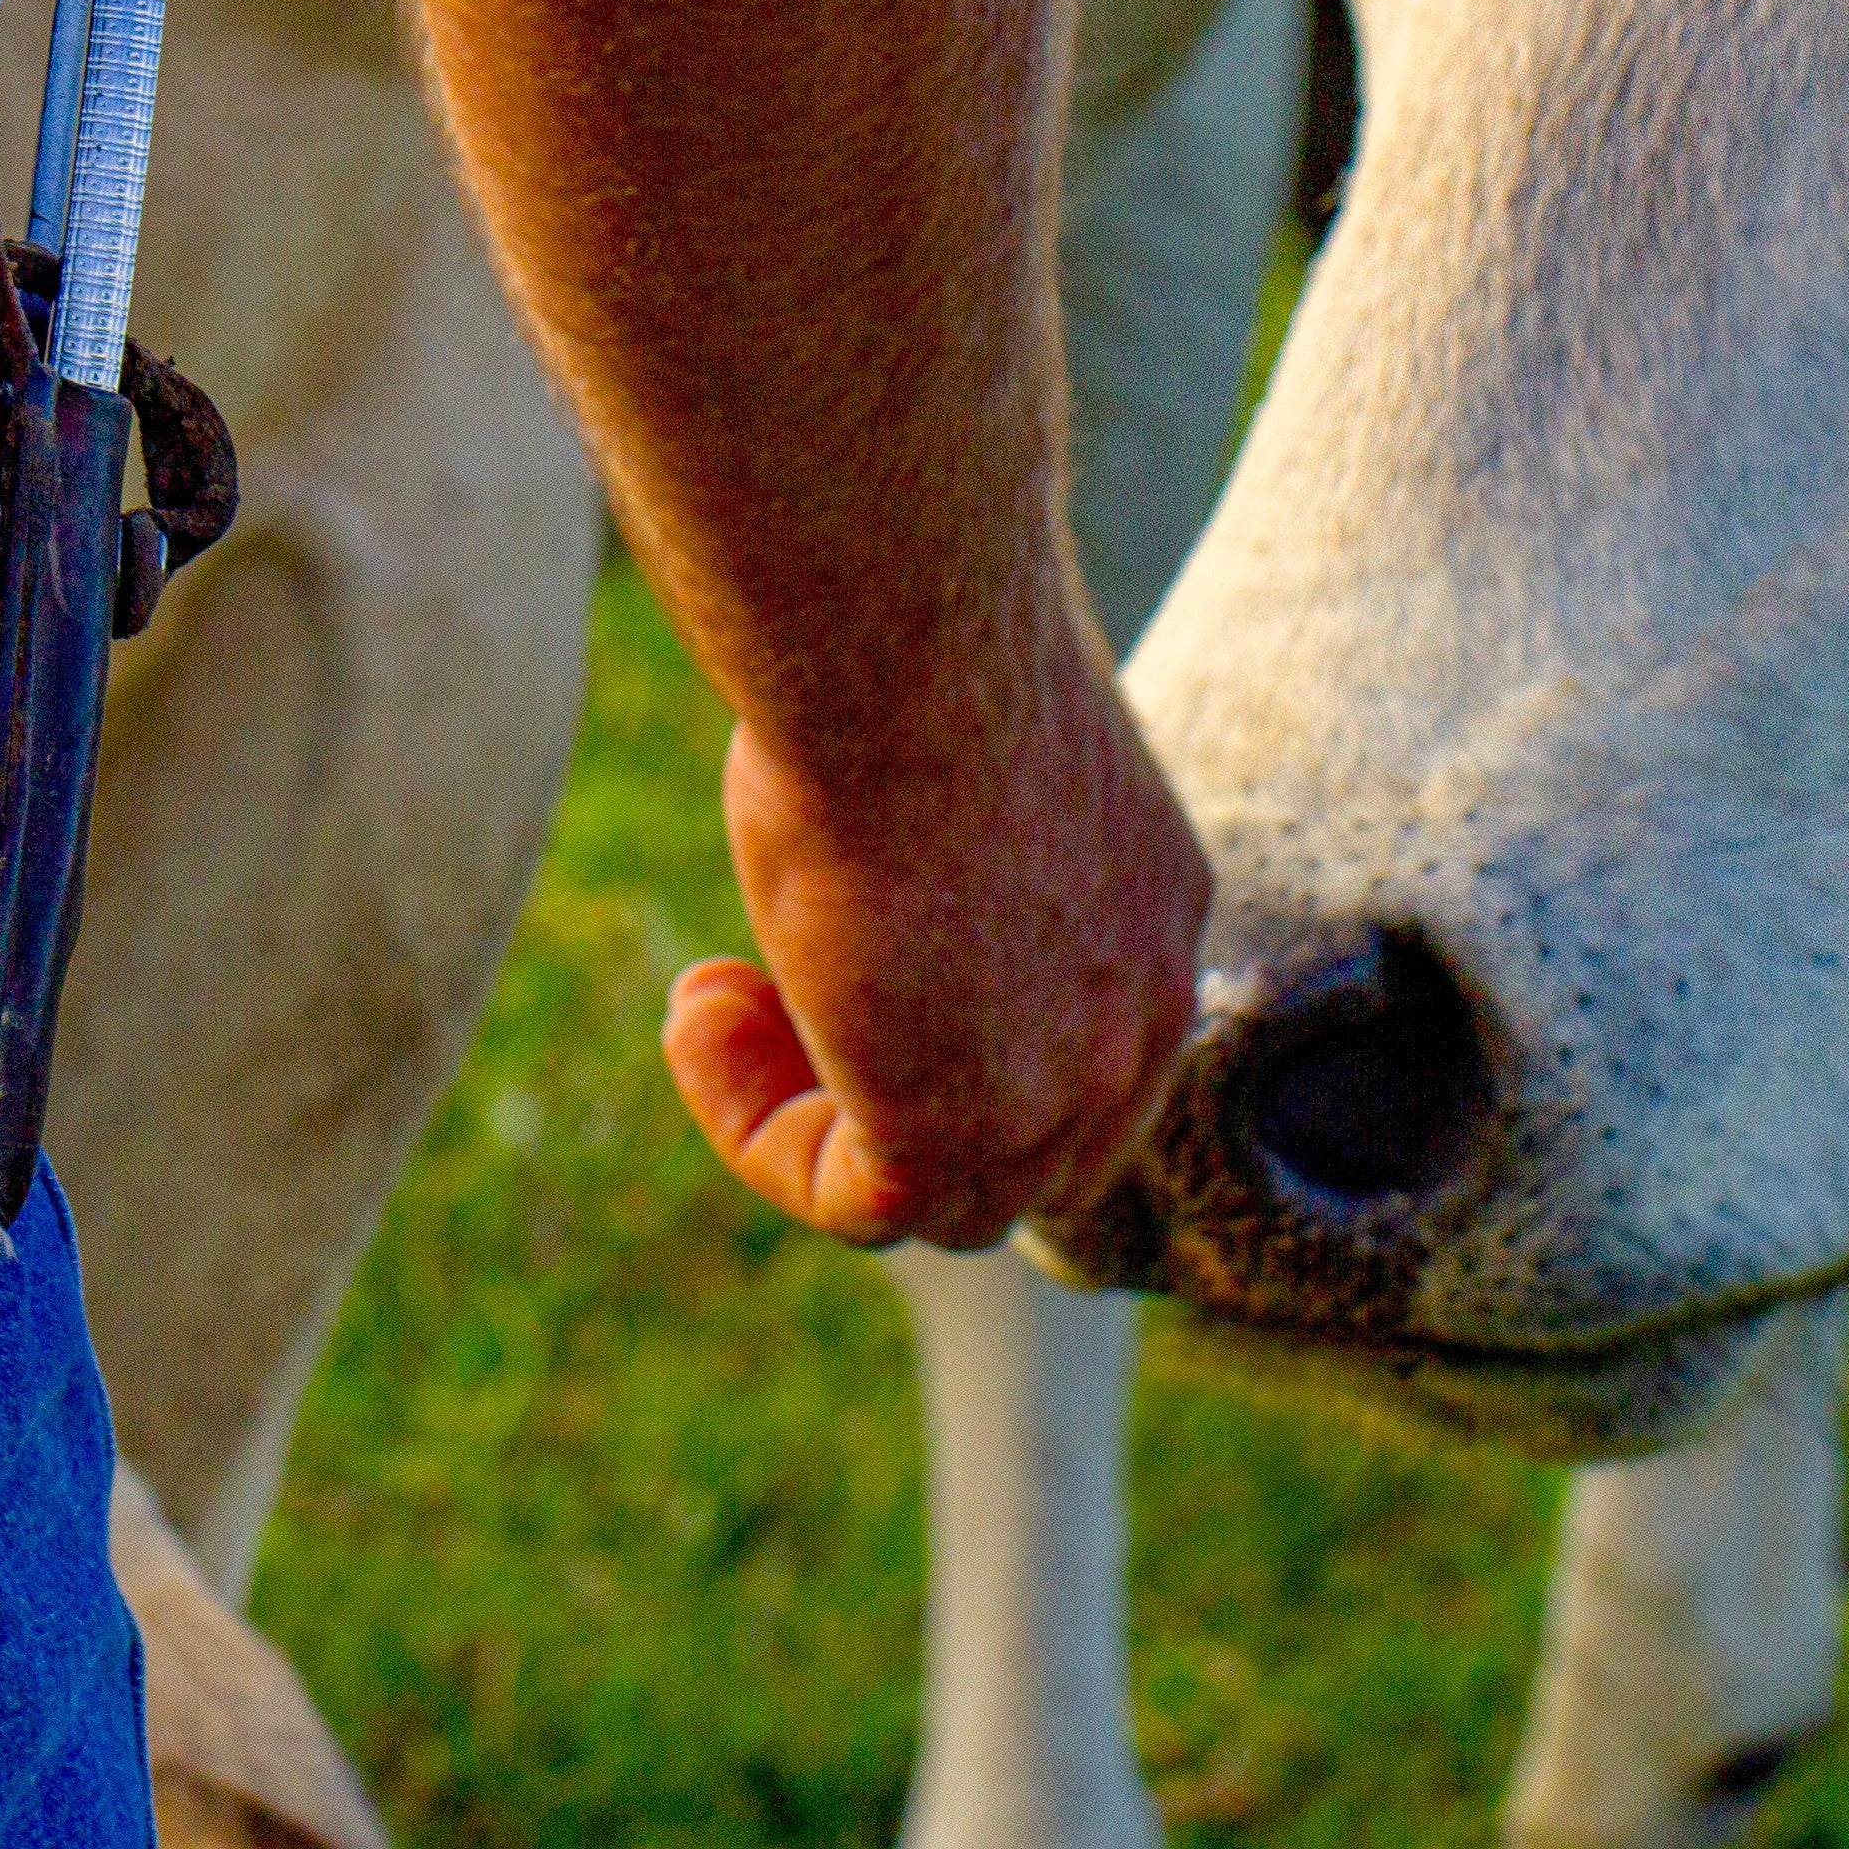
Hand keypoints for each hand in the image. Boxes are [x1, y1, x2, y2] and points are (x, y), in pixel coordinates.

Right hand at [662, 612, 1210, 1249]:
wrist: (903, 647)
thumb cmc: (911, 647)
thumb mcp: (953, 741)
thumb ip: (952, 823)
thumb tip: (881, 822)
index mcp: (1152, 906)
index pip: (1076, 1046)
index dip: (946, 1027)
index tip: (834, 935)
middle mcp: (1139, 1005)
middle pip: (1027, 1143)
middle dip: (885, 1089)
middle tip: (762, 994)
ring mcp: (1066, 1081)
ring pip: (944, 1194)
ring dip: (804, 1112)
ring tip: (707, 1003)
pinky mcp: (960, 1129)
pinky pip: (859, 1202)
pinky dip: (758, 1133)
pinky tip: (696, 1018)